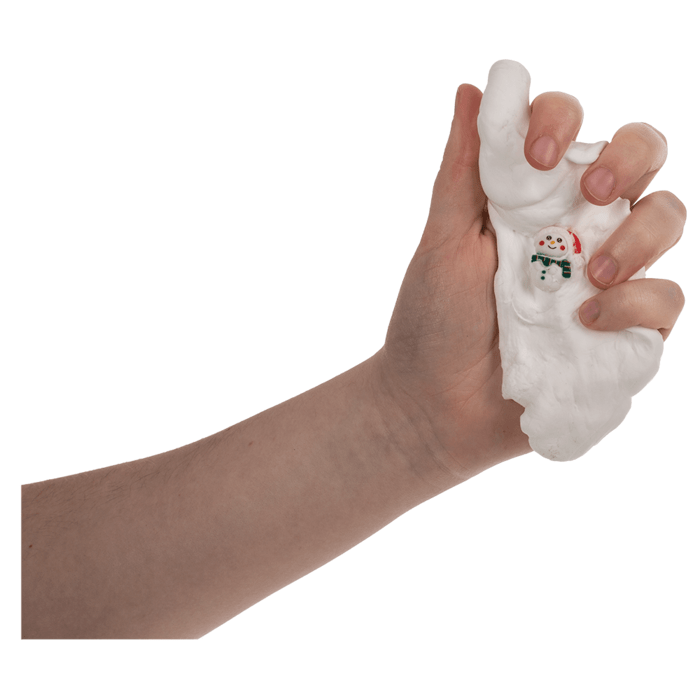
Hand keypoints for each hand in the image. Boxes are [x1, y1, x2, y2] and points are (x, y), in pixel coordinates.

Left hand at [373, 84, 685, 483]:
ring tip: (591, 273)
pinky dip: (636, 304)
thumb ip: (464, 170)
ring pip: (666, 219)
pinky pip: (665, 300)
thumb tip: (474, 90)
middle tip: (589, 192)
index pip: (573, 130)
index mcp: (532, 199)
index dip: (565, 121)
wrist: (434, 406)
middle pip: (641, 159)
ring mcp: (605, 278)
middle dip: (628, 158)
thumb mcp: (444, 241)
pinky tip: (589, 322)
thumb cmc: (432, 321)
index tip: (534, 155)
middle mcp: (577, 228)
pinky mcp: (624, 331)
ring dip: (640, 234)